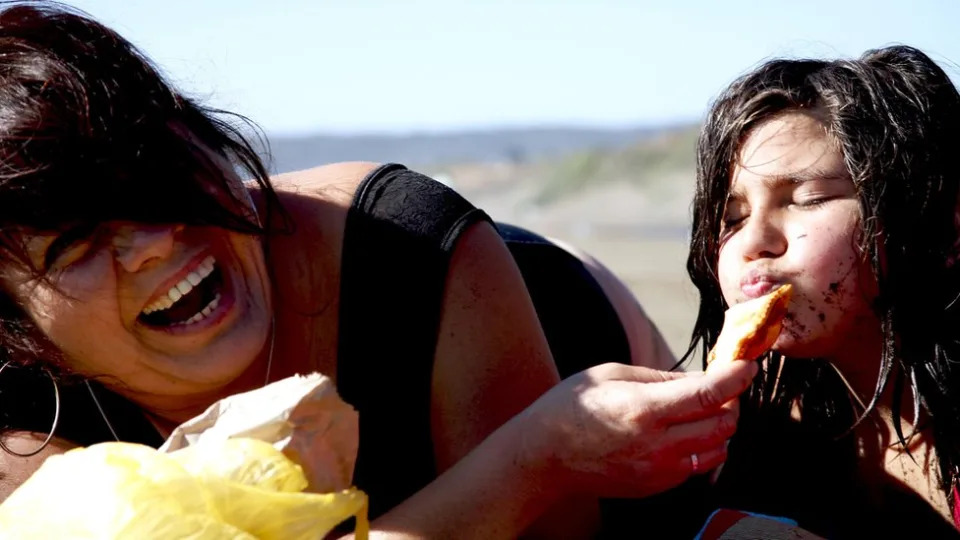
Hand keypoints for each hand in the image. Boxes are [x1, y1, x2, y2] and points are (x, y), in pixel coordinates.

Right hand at [516, 360, 756, 498]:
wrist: (545, 455)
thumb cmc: (573, 407)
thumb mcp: (613, 374)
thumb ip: (662, 377)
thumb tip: (702, 378)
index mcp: (644, 408)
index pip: (708, 393)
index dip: (736, 377)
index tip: (747, 365)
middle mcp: (656, 444)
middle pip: (723, 423)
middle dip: (731, 400)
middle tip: (721, 385)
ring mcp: (658, 470)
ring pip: (718, 448)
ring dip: (720, 426)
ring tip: (701, 409)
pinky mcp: (656, 486)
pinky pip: (698, 465)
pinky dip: (703, 445)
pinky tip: (683, 431)